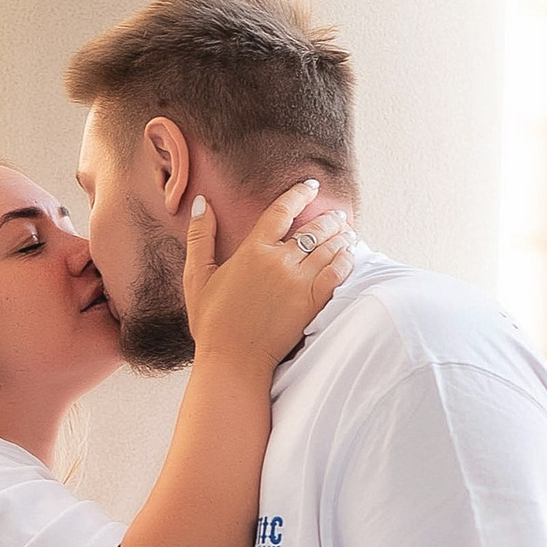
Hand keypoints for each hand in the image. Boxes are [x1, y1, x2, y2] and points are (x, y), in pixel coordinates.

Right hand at [183, 184, 345, 373]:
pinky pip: (338, 272)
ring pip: (329, 247)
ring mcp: (299, 282)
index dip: (299, 194)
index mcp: (252, 250)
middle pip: (313, 228)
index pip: (282, 211)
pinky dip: (346, 260)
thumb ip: (200, 238)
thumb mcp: (197, 277)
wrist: (233, 359)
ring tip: (348, 231)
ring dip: (341, 235)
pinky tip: (350, 255)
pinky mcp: (312, 302)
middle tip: (337, 215)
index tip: (311, 186)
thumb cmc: (212, 322)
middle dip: (328, 218)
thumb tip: (203, 203)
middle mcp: (279, 261)